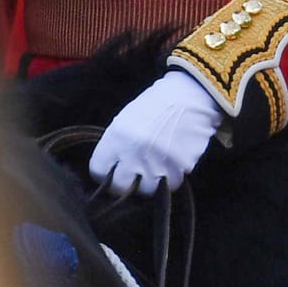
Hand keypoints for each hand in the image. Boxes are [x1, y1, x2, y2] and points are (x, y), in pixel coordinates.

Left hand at [90, 68, 224, 193]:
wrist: (190, 95)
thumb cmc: (155, 105)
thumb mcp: (126, 119)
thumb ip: (116, 145)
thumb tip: (111, 170)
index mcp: (116, 138)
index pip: (97, 171)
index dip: (104, 173)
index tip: (111, 171)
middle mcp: (133, 153)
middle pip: (119, 188)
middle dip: (124, 184)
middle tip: (131, 178)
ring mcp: (156, 163)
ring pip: (145, 191)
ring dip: (149, 183)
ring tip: (154, 169)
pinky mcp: (178, 168)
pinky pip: (170, 184)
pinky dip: (170, 177)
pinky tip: (172, 163)